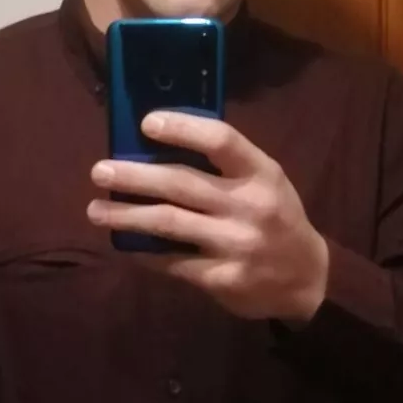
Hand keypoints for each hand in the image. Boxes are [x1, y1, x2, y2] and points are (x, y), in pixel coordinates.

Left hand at [88, 111, 329, 321]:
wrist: (306, 278)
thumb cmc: (276, 218)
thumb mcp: (265, 183)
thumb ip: (226, 165)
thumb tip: (161, 145)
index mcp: (261, 173)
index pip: (220, 140)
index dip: (182, 128)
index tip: (146, 123)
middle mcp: (249, 206)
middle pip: (180, 183)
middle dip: (134, 176)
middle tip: (99, 171)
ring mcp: (235, 244)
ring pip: (168, 223)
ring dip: (126, 216)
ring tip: (96, 211)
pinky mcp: (221, 278)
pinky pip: (172, 262)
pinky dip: (144, 252)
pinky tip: (125, 246)